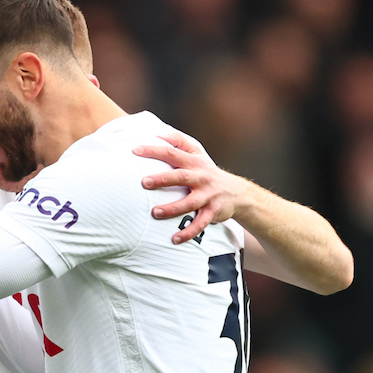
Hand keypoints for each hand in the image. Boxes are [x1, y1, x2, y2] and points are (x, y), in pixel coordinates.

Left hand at [132, 130, 251, 243]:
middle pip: (181, 176)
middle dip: (163, 179)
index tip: (134, 150)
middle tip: (144, 182)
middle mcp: (201, 177)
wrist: (237, 192)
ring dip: (172, 209)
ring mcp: (208, 195)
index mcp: (194, 162)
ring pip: (190, 203)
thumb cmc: (206, 171)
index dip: (153, 150)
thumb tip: (158, 133)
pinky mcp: (213, 211)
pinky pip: (200, 224)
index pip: (172, 152)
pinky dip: (188, 232)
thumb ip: (179, 142)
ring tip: (155, 213)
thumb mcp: (197, 153)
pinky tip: (174, 239)